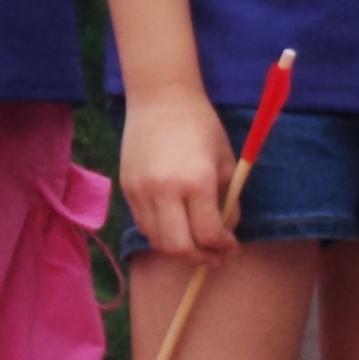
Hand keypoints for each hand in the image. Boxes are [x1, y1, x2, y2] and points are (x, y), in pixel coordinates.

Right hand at [117, 84, 238, 262]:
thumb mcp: (226, 163)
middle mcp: (165, 191)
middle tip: (214, 257)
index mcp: (197, 182)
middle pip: (178, 247)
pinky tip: (175, 225)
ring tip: (195, 245)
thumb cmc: (202, 127)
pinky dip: (160, 233)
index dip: (223, 248)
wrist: (161, 100)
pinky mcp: (126, 188)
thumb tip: (224, 231)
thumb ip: (227, 201)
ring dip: (178, 250)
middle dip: (200, 259)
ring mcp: (141, 191)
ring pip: (156, 240)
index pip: (208, 235)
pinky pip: (143, 224)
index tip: (231, 247)